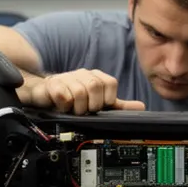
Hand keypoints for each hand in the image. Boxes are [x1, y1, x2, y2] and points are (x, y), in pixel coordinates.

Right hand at [22, 68, 144, 113]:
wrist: (46, 93)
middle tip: (86, 111)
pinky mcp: (52, 84)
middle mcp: (83, 75)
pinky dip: (65, 105)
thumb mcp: (98, 103)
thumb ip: (118, 106)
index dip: (107, 99)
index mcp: (96, 77)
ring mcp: (67, 78)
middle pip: (96, 86)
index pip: (110, 83)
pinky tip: (63, 107)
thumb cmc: (74, 98)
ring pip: (80, 92)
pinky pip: (63, 95)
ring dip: (78, 107)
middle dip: (93, 104)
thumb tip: (141, 107)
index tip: (101, 107)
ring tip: (74, 110)